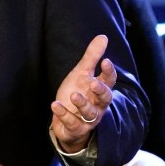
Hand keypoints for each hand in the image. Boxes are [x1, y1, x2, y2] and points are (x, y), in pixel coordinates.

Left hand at [50, 35, 115, 151]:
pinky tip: (54, 104)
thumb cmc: (78, 93)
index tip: (105, 61)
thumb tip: (103, 36)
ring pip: (90, 113)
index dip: (109, 72)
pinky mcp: (75, 128)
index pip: (109, 81)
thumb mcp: (82, 73)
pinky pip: (72, 123)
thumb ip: (92, 57)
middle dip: (100, 91)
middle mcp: (97, 105)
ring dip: (82, 104)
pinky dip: (63, 114)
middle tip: (93, 83)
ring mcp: (87, 118)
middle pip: (105, 99)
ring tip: (73, 95)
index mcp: (99, 90)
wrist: (67, 122)